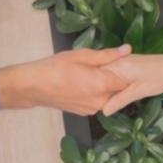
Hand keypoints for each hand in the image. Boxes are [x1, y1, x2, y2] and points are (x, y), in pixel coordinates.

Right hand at [0, 45, 130, 115]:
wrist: (35, 86)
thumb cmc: (56, 67)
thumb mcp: (82, 55)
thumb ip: (108, 55)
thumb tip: (127, 49)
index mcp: (102, 85)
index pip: (126, 80)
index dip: (124, 70)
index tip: (118, 63)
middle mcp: (100, 101)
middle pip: (117, 90)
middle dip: (114, 78)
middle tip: (101, 66)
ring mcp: (91, 109)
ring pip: (107, 96)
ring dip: (103, 87)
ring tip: (88, 74)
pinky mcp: (84, 112)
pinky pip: (96, 102)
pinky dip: (94, 93)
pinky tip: (82, 83)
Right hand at [100, 53, 162, 115]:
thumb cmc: (162, 77)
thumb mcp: (140, 92)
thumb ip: (120, 100)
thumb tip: (105, 111)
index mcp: (118, 66)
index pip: (97, 79)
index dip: (94, 93)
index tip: (94, 105)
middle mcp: (117, 61)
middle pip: (99, 77)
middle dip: (98, 90)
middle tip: (102, 105)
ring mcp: (121, 61)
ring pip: (105, 76)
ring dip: (105, 88)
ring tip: (109, 101)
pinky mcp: (126, 63)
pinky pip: (112, 74)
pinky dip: (111, 84)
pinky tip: (116, 93)